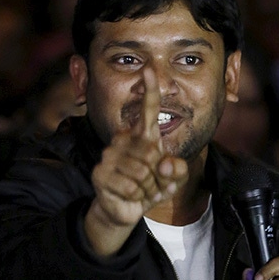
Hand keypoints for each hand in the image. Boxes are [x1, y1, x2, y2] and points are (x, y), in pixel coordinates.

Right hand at [84, 68, 187, 256]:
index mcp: (141, 135)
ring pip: (142, 172)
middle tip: (153, 183)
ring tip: (142, 190)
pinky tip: (131, 196)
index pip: (146, 110)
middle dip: (159, 175)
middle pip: (152, 153)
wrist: (124, 209)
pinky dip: (137, 197)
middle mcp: (122, 140)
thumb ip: (177, 171)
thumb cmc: (149, 187)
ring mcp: (109, 155)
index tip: (149, 70)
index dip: (150, 91)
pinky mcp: (100, 173)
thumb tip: (166, 162)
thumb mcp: (171, 180)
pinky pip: (131, 187)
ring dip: (148, 188)